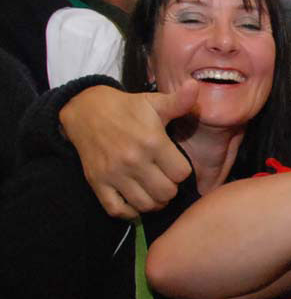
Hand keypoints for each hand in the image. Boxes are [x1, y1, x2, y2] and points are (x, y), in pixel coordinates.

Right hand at [60, 81, 197, 218]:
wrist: (86, 111)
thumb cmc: (128, 108)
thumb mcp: (155, 102)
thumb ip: (179, 101)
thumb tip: (195, 86)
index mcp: (152, 141)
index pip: (181, 173)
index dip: (182, 172)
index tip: (175, 165)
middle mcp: (133, 160)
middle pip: (166, 193)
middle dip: (171, 189)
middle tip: (166, 180)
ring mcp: (114, 174)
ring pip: (145, 205)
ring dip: (154, 202)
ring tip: (154, 191)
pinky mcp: (97, 183)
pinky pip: (117, 210)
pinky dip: (130, 211)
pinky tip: (135, 200)